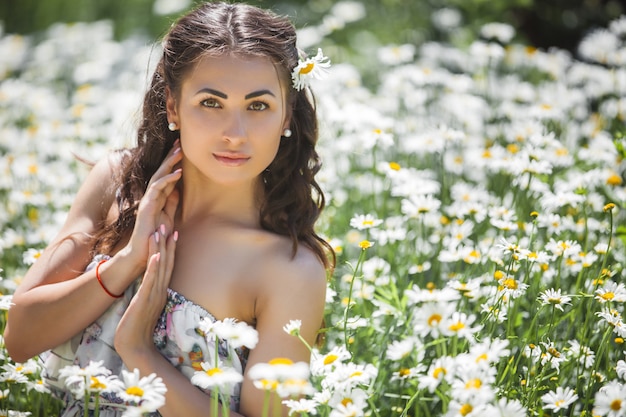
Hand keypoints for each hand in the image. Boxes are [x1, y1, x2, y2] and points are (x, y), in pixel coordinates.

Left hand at [114, 226, 176, 358]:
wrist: (135, 349)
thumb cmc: (136, 331)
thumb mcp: (143, 308)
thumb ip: (147, 296)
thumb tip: (147, 287)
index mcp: (160, 292)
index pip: (167, 267)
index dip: (170, 250)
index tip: (172, 233)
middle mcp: (160, 291)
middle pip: (167, 263)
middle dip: (168, 243)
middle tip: (169, 224)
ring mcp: (154, 295)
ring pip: (160, 268)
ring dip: (162, 248)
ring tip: (162, 231)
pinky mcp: (145, 301)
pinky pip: (151, 281)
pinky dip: (155, 267)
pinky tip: (156, 255)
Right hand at [122, 140, 181, 269]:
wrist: (142, 253)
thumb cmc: (154, 237)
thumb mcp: (168, 217)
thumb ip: (171, 203)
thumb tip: (178, 190)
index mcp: (157, 198)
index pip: (165, 176)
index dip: (172, 163)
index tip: (181, 150)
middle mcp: (151, 197)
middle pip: (161, 172)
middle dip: (170, 157)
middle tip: (179, 143)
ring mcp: (148, 201)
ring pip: (158, 177)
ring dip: (169, 163)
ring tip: (180, 152)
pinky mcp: (146, 207)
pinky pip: (157, 189)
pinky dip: (168, 179)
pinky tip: (178, 173)